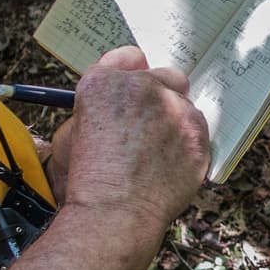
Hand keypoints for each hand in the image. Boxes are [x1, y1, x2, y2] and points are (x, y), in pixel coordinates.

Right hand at [44, 47, 209, 233]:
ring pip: (184, 105)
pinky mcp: (197, 133)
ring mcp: (174, 107)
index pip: (129, 57)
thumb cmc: (87, 180)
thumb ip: (101, 103)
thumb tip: (127, 92)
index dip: (134, 74)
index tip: (136, 89)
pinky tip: (171, 165)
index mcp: (104, 82)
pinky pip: (197, 131)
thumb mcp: (72, 132)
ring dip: (175, 121)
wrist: (115, 212)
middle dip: (161, 95)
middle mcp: (142, 86)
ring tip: (156, 155)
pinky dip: (188, 144)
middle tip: (150, 125)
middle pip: (166, 76)